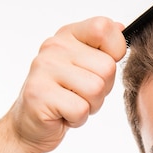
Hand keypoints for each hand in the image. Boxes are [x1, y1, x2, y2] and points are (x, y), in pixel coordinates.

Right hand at [7, 17, 126, 152]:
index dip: (114, 52)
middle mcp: (54, 47)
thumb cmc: (64, 96)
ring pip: (96, 89)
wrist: (32, 124)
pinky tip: (63, 114)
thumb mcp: (87, 66)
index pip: (104, 28)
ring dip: (91, 105)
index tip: (98, 67)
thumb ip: (103, 47)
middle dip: (103, 89)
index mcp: (68, 35)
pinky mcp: (39, 94)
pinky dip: (77, 119)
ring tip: (72, 104)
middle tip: (81, 94)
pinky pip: (80, 109)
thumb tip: (120, 28)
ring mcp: (44, 69)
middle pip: (107, 67)